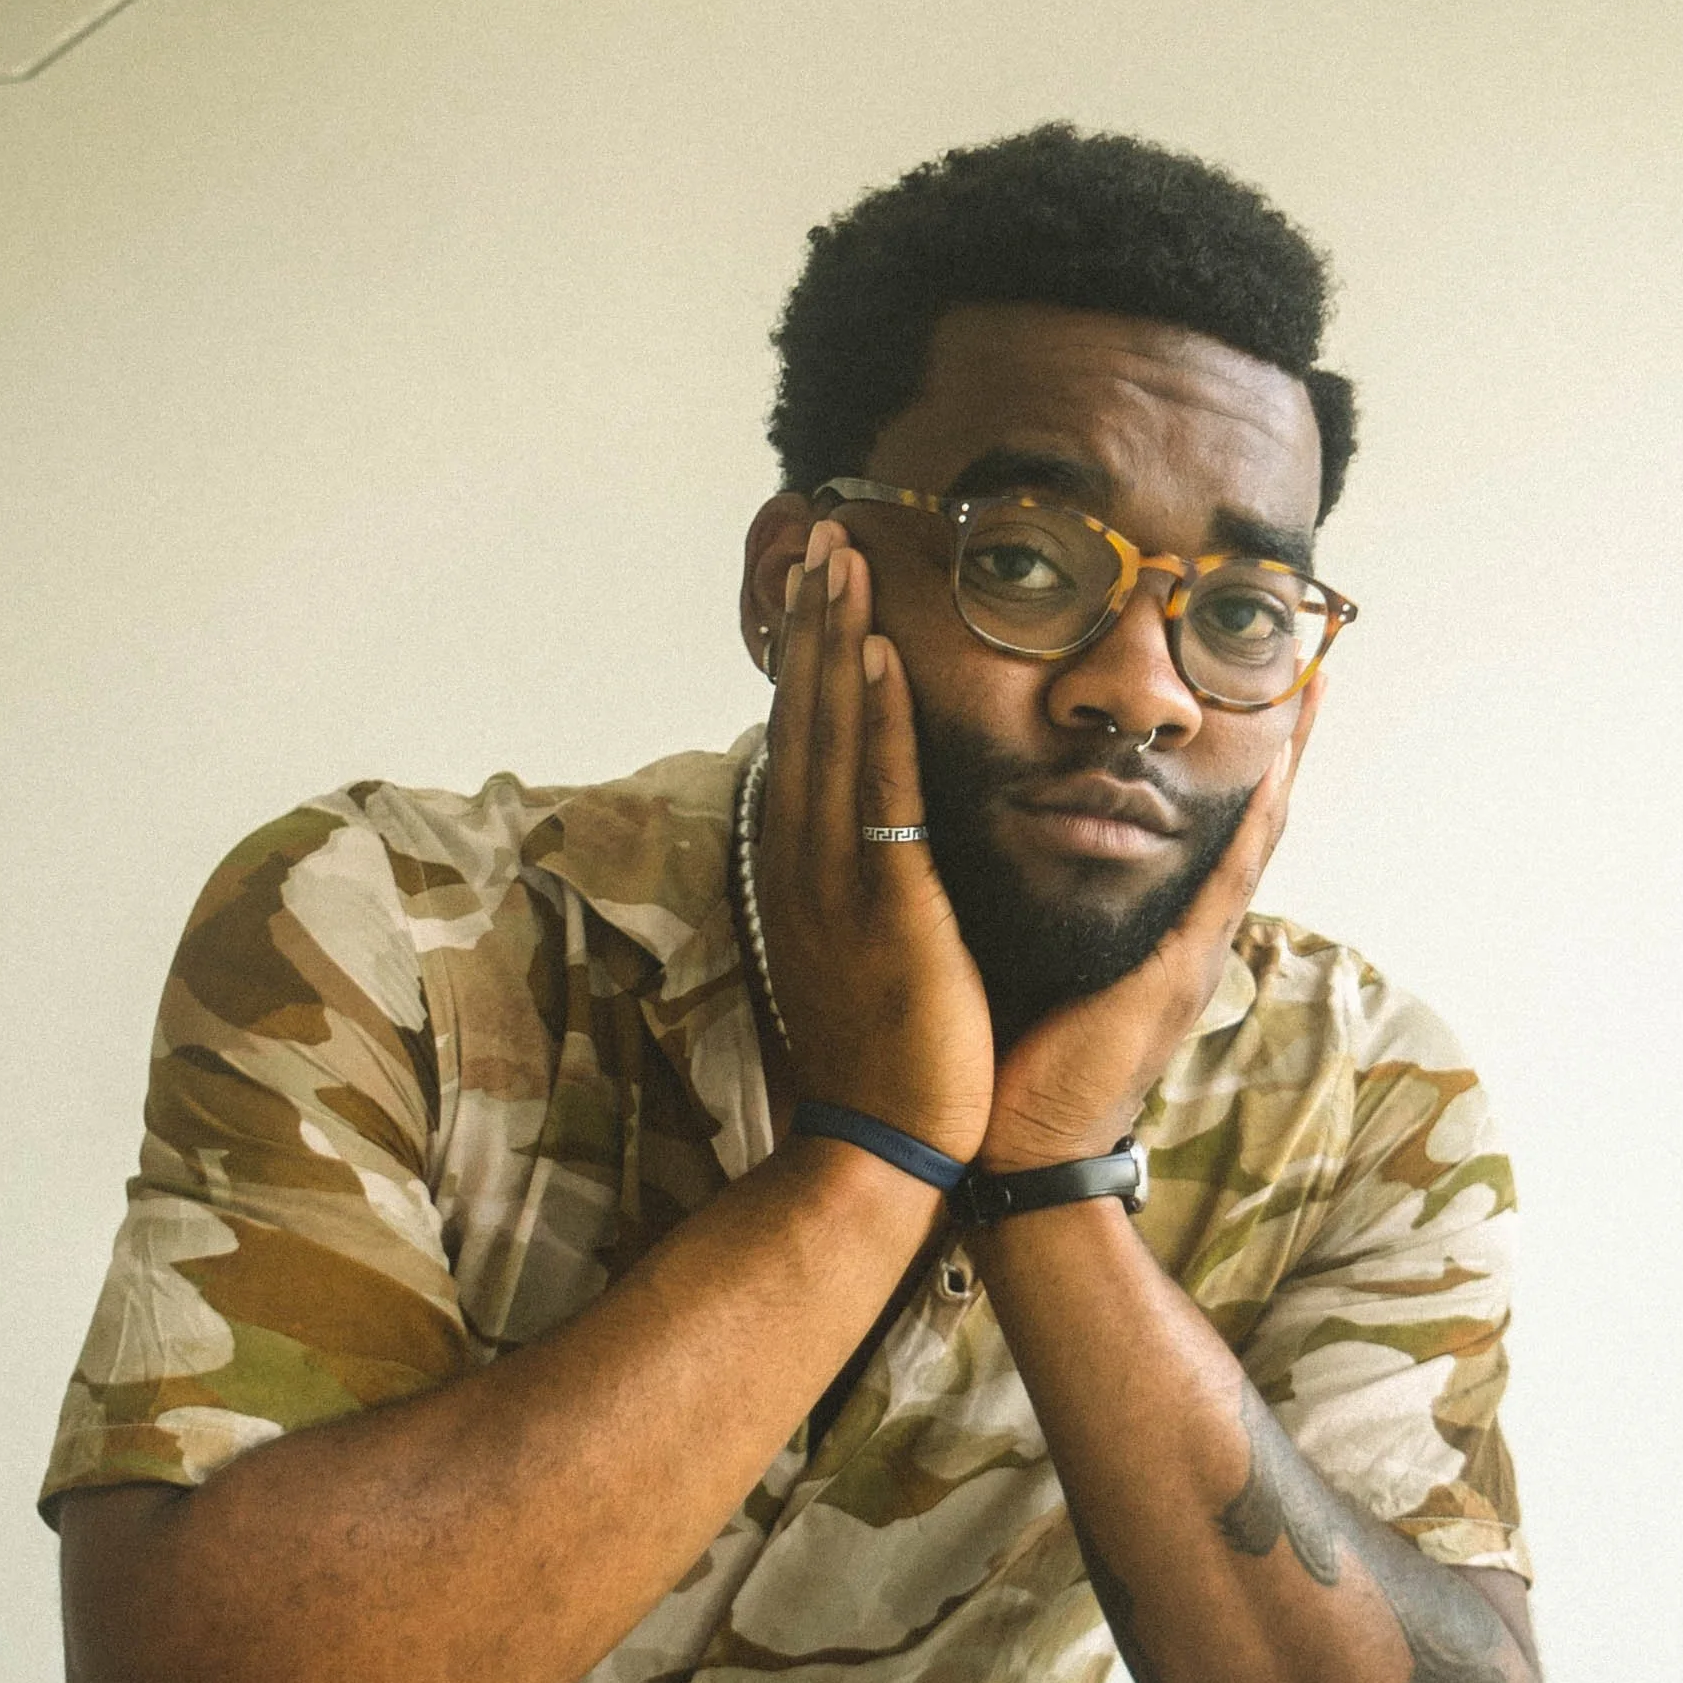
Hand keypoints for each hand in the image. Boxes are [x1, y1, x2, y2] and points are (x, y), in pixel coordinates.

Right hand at [759, 519, 993, 1162]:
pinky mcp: (886, 907)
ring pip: (829, 738)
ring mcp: (835, 884)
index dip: (801, 660)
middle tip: (820, 533)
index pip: (796, 743)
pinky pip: (876, 795)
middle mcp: (801, 865)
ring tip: (841, 558)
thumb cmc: (881, 1061)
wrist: (877, 1148)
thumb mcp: (855, 956)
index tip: (812, 586)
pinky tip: (876, 655)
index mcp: (796, 873)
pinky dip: (873, 721)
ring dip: (834, 642)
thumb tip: (867, 842)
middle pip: (800, 718)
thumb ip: (856, 890)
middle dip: (811, 623)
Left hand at [978, 727, 1303, 1169]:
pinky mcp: (1179, 977)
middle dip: (1282, 745)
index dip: (1237, 762)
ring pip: (1254, 840)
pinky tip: (1278, 776)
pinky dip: (1255, 832)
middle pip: (1250, 820)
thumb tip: (1017, 840)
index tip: (1250, 691)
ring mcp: (1195, 954)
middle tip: (1306, 665)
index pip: (1209, 827)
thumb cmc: (1018, 1058)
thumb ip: (1048, 905)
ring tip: (1310, 691)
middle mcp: (1189, 934)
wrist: (1024, 1150)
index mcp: (1158, 928)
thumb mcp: (1038, 956)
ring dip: (1287, 766)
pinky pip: (1225, 889)